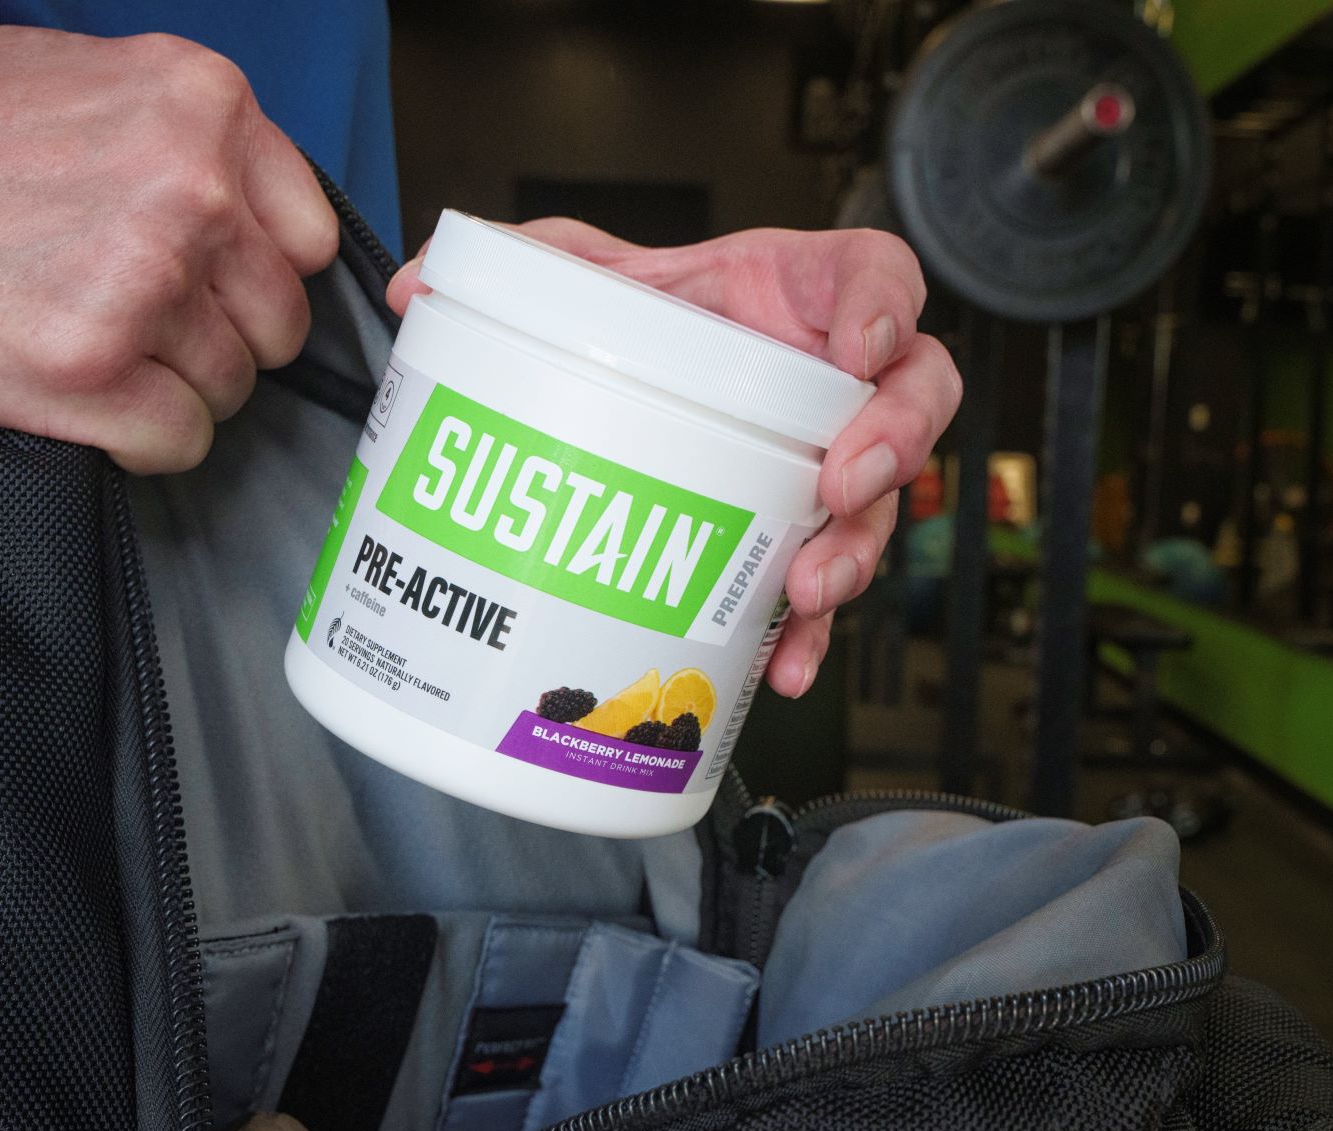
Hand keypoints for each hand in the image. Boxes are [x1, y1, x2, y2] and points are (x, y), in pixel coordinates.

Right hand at [0, 27, 339, 472]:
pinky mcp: (88, 369)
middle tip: (141, 324)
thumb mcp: (78, 80)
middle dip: (220, 336)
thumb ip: (181, 136)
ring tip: (94, 349)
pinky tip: (85, 400)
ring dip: (173, 387)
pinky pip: (179, 441)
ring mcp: (143, 282)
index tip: (218, 286)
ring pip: (231, 387)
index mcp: (201, 105)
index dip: (260, 273)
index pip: (308, 237)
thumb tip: (251, 206)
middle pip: (278, 321)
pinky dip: (141, 439)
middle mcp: (190, 190)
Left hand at [388, 222, 961, 696]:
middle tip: (844, 481)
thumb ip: (523, 265)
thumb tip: (413, 290)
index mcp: (797, 296)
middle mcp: (832, 382)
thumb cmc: (651, 321)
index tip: (860, 346)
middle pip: (919, 398)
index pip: (879, 275)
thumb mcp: (587, 277)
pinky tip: (783, 664)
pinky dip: (810, 632)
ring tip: (808, 586)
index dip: (888, 306)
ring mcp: (829, 460)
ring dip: (856, 549)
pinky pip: (827, 586)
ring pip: (884, 504)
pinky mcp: (799, 535)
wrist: (639, 386)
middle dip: (896, 444)